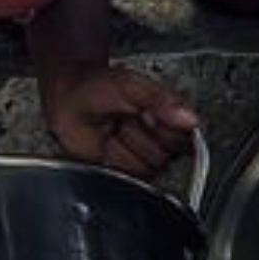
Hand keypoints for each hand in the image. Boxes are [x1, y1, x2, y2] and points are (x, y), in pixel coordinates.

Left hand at [40, 61, 198, 177]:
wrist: (66, 97)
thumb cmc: (96, 86)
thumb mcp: (131, 84)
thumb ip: (162, 99)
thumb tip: (191, 119)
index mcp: (170, 116)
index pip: (187, 134)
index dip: (165, 125)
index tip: (147, 112)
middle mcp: (161, 138)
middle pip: (171, 153)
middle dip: (145, 134)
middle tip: (128, 117)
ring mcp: (144, 156)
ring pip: (152, 165)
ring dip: (128, 144)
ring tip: (116, 128)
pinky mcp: (127, 170)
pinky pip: (133, 175)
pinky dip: (116, 159)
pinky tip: (108, 144)